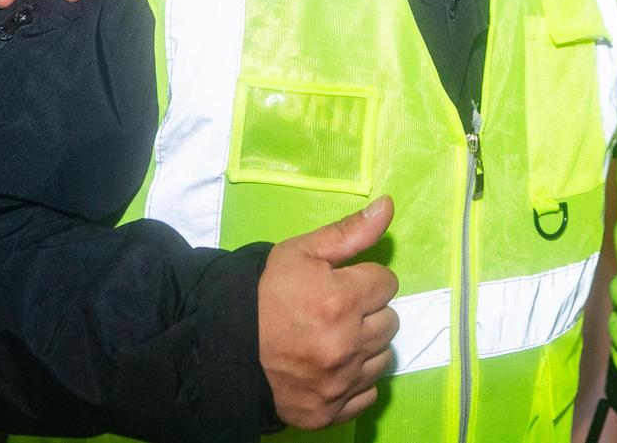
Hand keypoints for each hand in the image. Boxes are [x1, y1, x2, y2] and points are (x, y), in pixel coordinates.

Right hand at [259, 197, 400, 429]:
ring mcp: (340, 382)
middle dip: (369, 312)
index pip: (387, 283)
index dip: (365, 280)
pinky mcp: (331, 411)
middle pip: (390, 321)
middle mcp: (347, 344)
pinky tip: (333, 368)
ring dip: (366, 346)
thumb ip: (349, 232)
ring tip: (335, 339)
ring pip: (383, 357)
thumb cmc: (265, 294)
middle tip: (337, 312)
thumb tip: (388, 206)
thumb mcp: (301, 252)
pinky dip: (355, 380)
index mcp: (342, 300)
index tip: (343, 285)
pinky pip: (368, 393)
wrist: (226, 346)